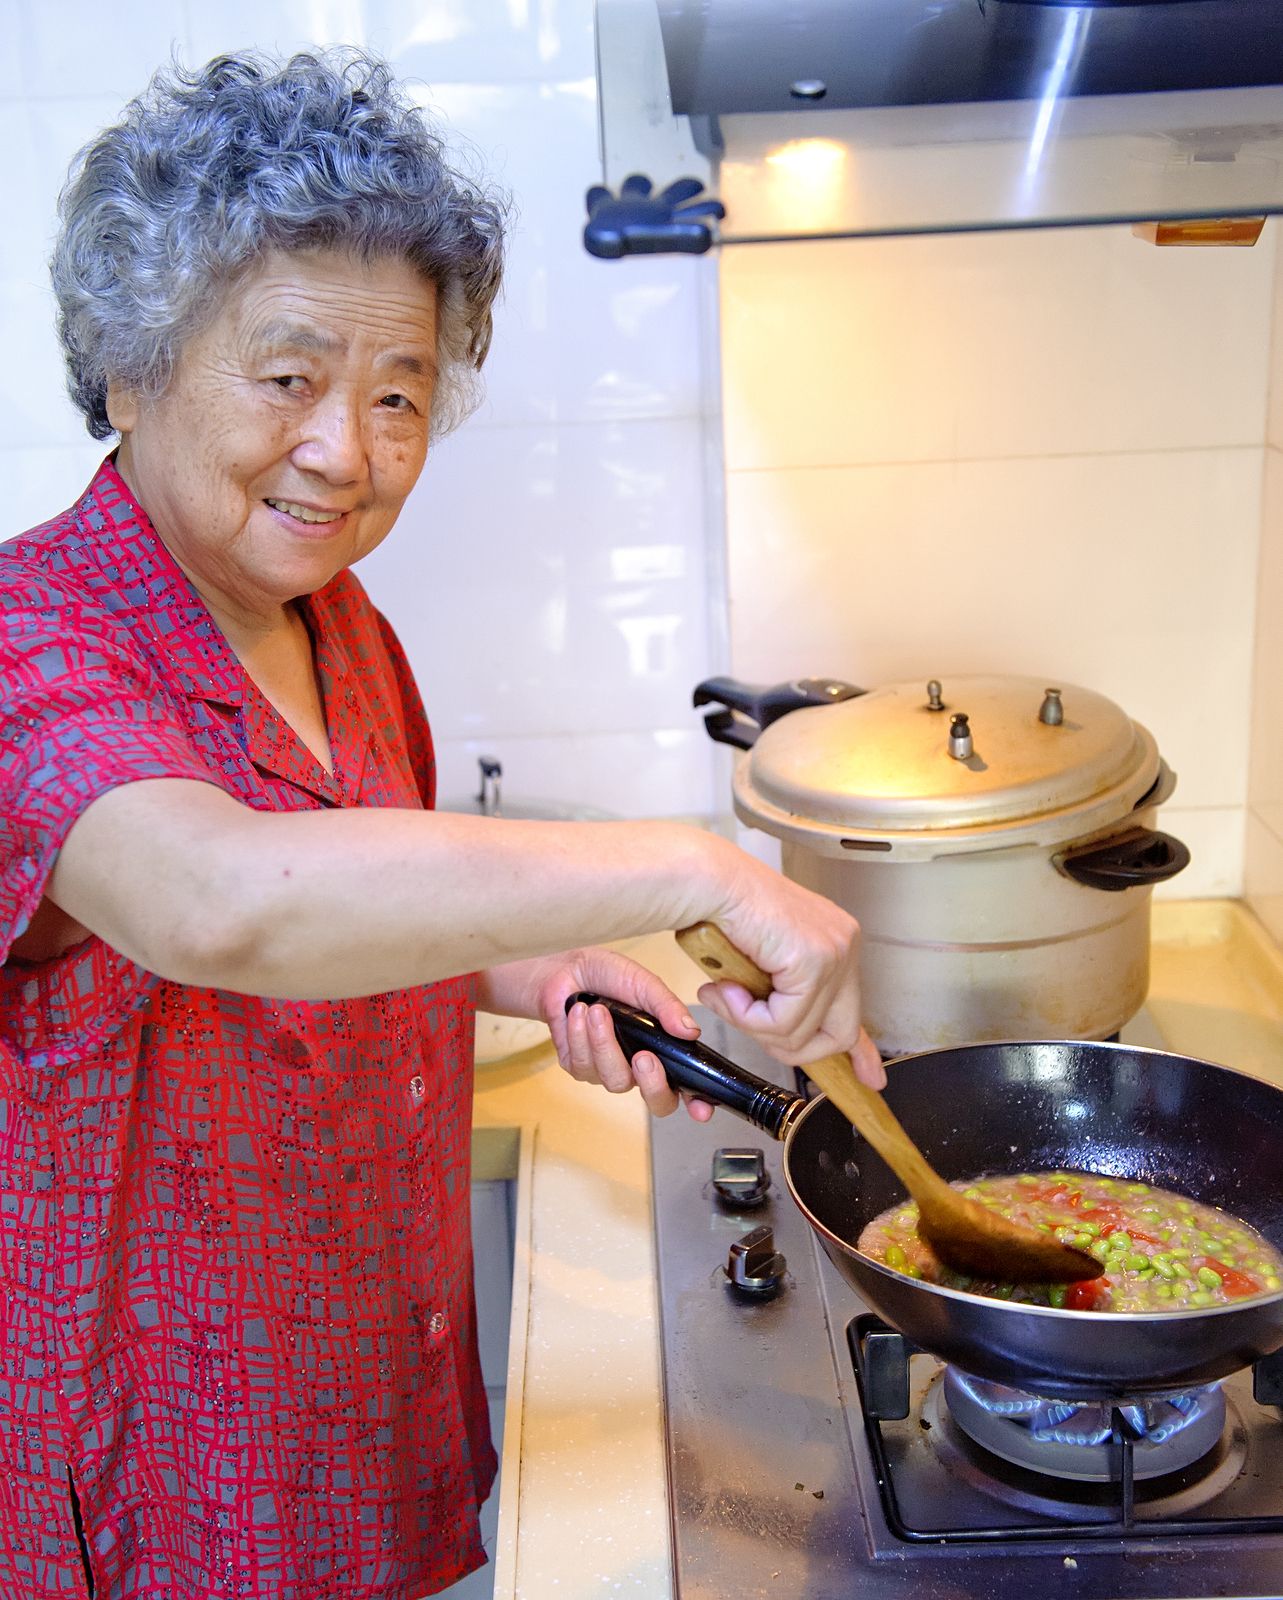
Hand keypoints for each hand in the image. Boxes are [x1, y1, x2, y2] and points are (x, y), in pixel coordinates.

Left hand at [480, 948, 714, 1120]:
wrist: (566, 970)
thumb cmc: (608, 976)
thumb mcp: (643, 984)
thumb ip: (666, 1007)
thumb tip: (691, 1031)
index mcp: (663, 1047)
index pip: (687, 1085)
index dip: (698, 1102)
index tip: (702, 1109)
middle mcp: (640, 1065)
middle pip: (658, 1102)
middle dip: (652, 1083)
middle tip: (643, 1055)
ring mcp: (609, 1070)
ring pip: (615, 1080)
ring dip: (605, 1043)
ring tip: (597, 1010)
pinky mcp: (580, 1067)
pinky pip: (584, 1065)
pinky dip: (579, 1035)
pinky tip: (578, 1012)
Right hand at [696, 847, 886, 1089]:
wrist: (706, 881)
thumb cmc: (722, 913)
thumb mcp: (763, 967)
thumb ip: (781, 1000)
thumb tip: (787, 1039)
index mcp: (836, 941)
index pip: (857, 1010)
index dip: (862, 1052)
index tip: (870, 1078)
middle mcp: (844, 943)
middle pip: (838, 1033)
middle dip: (792, 1047)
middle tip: (753, 1027)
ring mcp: (835, 952)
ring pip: (803, 1034)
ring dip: (755, 1027)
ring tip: (727, 995)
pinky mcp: (813, 960)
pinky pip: (783, 1022)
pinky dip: (749, 1018)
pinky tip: (729, 989)